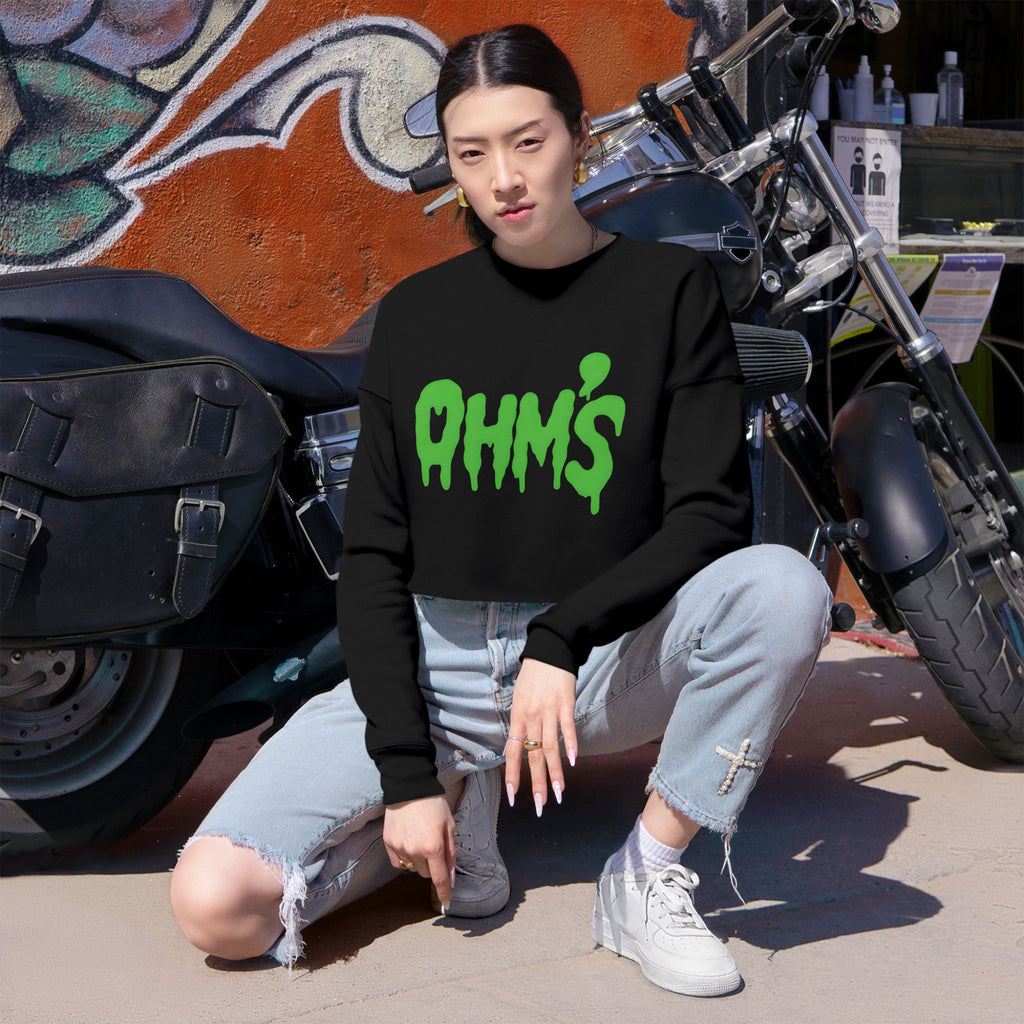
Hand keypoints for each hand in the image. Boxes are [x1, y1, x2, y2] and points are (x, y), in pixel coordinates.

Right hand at [383, 795, 455, 906]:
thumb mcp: (449, 826)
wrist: (410, 786)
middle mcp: (415, 851)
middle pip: (425, 873)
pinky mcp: (388, 843)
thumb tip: (450, 877)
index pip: (439, 879)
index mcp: (434, 847)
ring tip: (420, 839)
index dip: (443, 892)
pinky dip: (405, 858)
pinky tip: (408, 843)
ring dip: (418, 861)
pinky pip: (398, 862)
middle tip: (434, 847)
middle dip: (432, 865)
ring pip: (412, 868)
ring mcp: (400, 848)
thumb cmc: (434, 804)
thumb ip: (450, 853)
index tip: (446, 901)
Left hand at [504, 656, 577, 815]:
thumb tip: (520, 746)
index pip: (512, 752)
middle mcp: (531, 717)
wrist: (548, 651)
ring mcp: (549, 711)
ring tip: (559, 794)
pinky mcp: (566, 703)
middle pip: (533, 756)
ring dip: (555, 773)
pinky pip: (567, 727)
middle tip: (540, 806)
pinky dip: (570, 744)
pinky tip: (573, 762)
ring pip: (550, 748)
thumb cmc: (532, 677)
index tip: (513, 798)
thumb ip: (521, 723)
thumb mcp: (519, 699)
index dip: (512, 776)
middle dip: (536, 784)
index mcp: (517, 717)